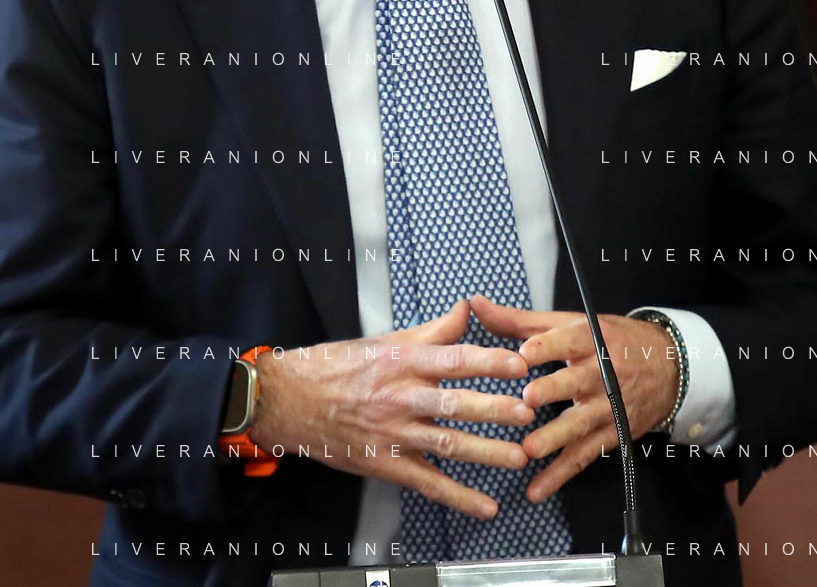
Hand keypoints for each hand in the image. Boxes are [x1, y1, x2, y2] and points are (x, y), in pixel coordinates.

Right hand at [248, 299, 534, 517]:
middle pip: (453, 403)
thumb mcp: (384, 340)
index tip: (518, 363)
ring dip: (485, 452)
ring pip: (445, 443)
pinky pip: (426, 482)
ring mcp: (392, 432)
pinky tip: (485, 506)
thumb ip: (432, 330)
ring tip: (518, 456)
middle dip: (493, 408)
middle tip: (527, 412)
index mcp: (401, 360)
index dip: (487, 361)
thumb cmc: (337, 366)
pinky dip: (457, 496)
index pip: (452, 359)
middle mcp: (399, 395)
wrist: (289, 399)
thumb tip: (467, 310)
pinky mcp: (384, 463)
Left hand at [469, 295, 678, 501]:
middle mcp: (604, 373)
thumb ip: (519, 320)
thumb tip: (475, 303)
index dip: (547, 346)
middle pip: (577, 382)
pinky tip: (536, 488)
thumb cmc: (607, 340)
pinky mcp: (612, 435)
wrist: (668, 367)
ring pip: (582, 424)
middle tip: (527, 398)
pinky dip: (560, 475)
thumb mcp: (570, 323)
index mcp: (592, 339)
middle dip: (553, 390)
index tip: (524, 352)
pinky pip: (584, 457)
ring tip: (529, 449)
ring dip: (556, 438)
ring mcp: (610, 407)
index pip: (570, 340)